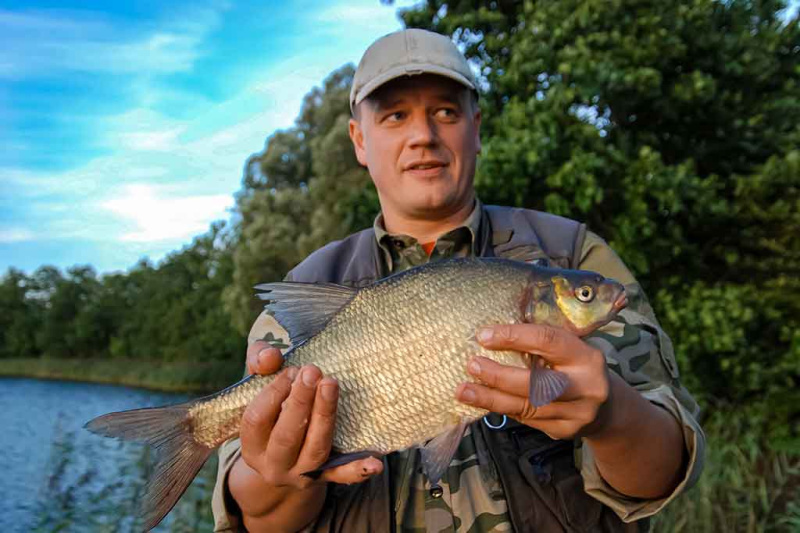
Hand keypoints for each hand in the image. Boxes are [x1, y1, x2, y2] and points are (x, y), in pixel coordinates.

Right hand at [239, 341, 383, 490]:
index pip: (257, 419)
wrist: (286, 456)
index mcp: (251, 445)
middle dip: (300, 402)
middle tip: (313, 371)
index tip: (291, 370)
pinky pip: (343, 476)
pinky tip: (375, 463)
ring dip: (325, 416)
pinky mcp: (327, 477)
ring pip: (315, 450)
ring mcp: (301, 475)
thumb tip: (269, 357)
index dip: (273, 392)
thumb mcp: (260, 384)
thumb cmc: (274, 408)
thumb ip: (259, 361)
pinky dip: (358, 469)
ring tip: (331, 384)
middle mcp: (273, 465)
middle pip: (286, 437)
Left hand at [455, 324, 611, 439]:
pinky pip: (525, 418)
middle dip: (499, 375)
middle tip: (472, 364)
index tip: (484, 335)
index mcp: (587, 357)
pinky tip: (481, 400)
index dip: (514, 336)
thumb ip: (542, 343)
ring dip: (490, 398)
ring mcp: (576, 413)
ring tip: (463, 390)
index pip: (548, 341)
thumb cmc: (578, 369)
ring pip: (526, 406)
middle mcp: (585, 387)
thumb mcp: (571, 349)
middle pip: (537, 383)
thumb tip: (493, 333)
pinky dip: (501, 408)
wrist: (607, 410)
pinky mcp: (563, 431)